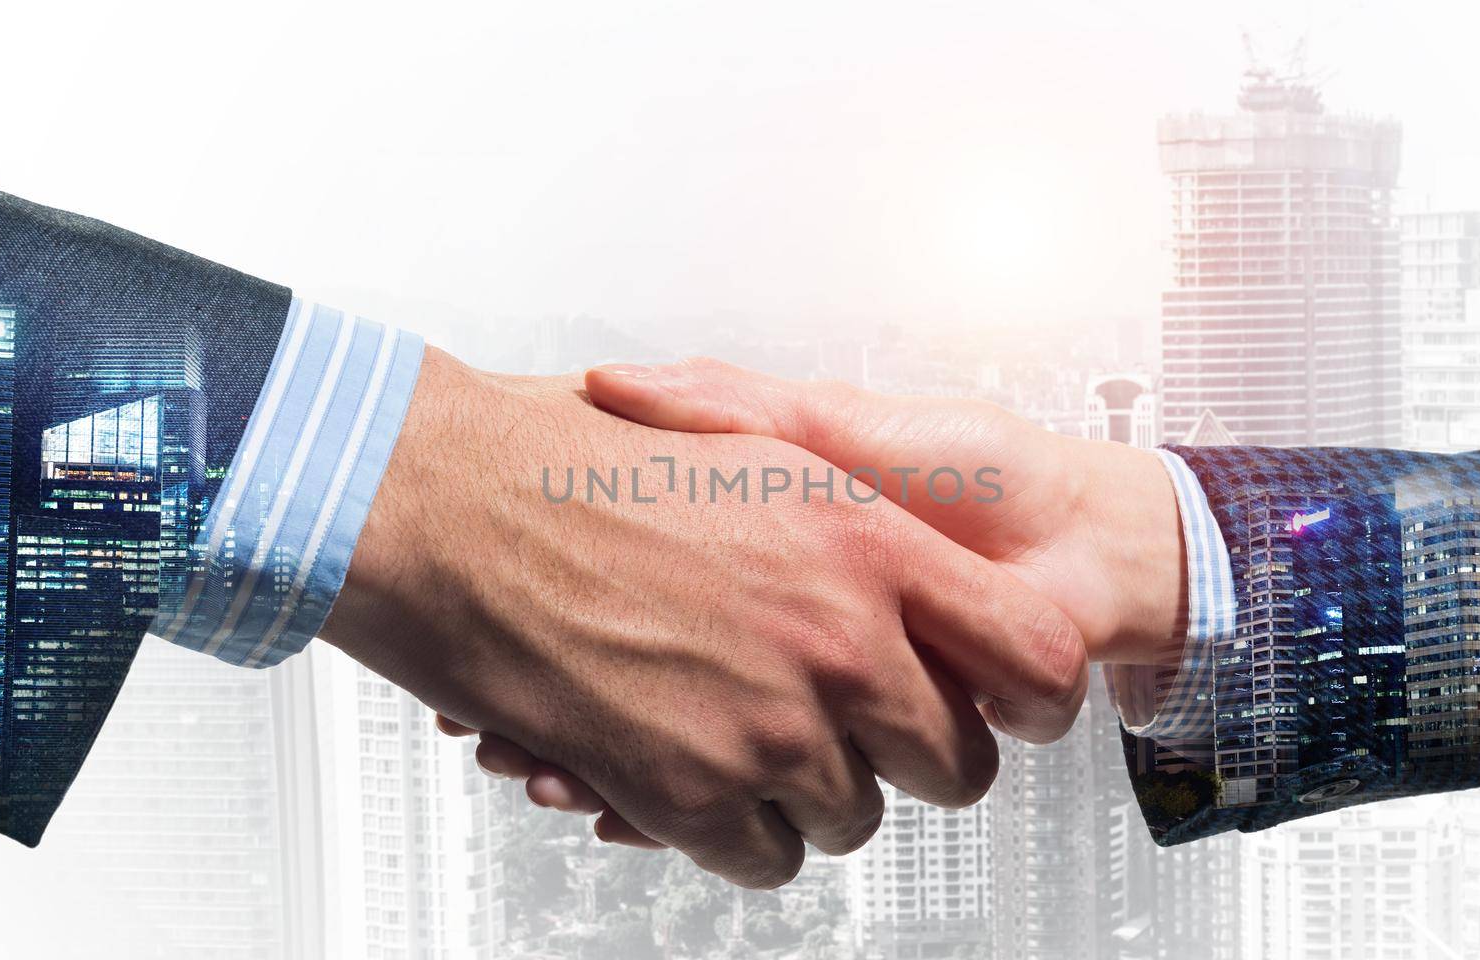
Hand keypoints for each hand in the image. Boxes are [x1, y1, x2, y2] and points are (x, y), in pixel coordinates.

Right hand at [323, 348, 1086, 886]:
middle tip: (868, 730)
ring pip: (855, 817)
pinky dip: (739, 829)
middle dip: (914, 757)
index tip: (1003, 699)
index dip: (1029, 692)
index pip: (1030, 654)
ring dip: (813, 789)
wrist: (448, 497)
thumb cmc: (585, 458)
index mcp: (869, 540)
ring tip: (752, 732)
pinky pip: (768, 857)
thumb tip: (927, 577)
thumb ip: (857, 513)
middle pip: (955, 764)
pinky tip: (697, 767)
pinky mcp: (691, 792)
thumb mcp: (754, 442)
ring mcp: (769, 724)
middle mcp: (838, 637)